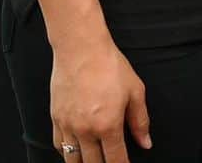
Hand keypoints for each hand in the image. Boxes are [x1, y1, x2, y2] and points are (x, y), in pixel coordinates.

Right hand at [50, 34, 149, 162]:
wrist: (81, 49)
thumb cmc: (110, 65)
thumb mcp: (135, 90)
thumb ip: (140, 120)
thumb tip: (145, 143)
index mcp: (108, 125)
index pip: (115, 160)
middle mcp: (86, 130)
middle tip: (110, 161)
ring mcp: (68, 126)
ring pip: (73, 160)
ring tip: (94, 160)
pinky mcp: (55, 119)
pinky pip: (59, 146)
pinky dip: (68, 153)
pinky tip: (76, 150)